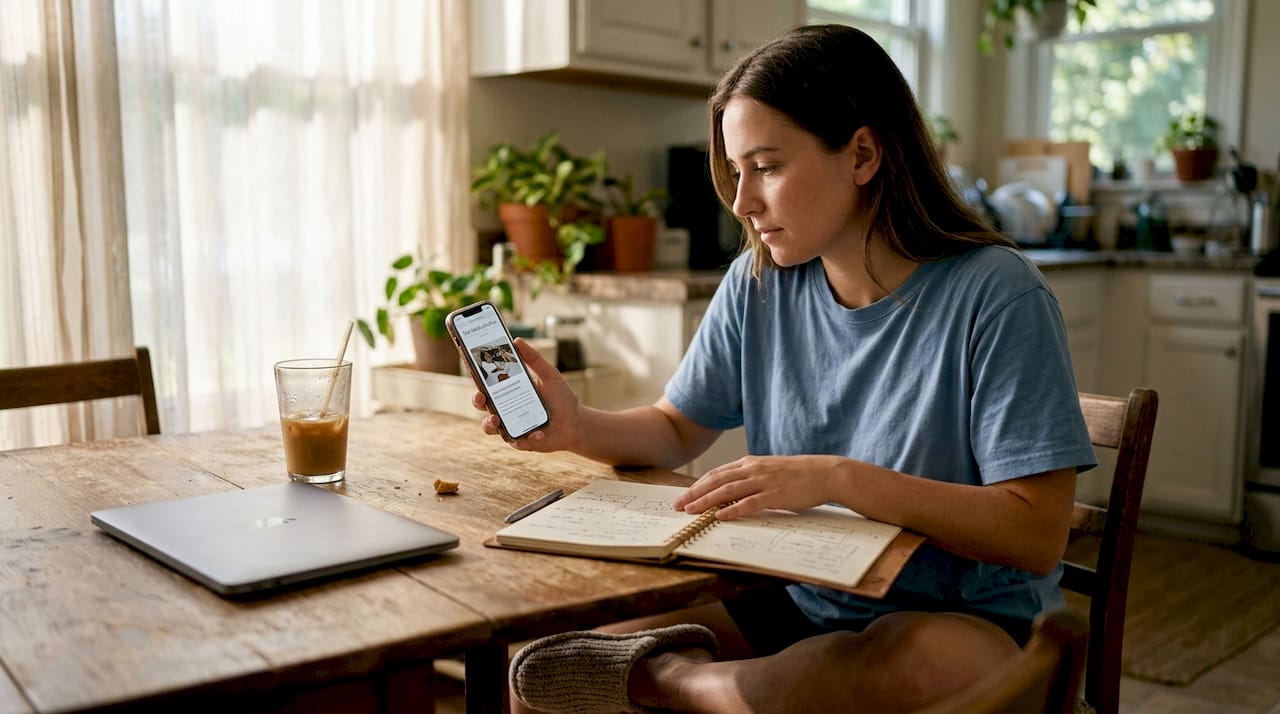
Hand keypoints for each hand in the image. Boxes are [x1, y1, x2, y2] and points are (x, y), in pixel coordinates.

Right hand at [472, 338, 580, 451]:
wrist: (576, 423)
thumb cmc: (560, 398)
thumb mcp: (549, 375)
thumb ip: (534, 359)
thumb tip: (517, 340)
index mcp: (508, 390)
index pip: (486, 381)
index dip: (476, 374)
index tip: (471, 365)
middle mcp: (505, 408)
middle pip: (482, 404)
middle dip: (477, 399)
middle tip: (481, 396)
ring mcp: (510, 425)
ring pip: (490, 427)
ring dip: (490, 424)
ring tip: (496, 420)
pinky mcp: (521, 441)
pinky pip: (518, 441)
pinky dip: (528, 438)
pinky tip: (539, 433)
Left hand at [672, 455, 850, 519]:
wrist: (826, 472)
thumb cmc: (799, 474)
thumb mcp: (770, 471)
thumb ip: (751, 478)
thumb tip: (733, 491)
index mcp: (750, 463)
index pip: (717, 473)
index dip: (698, 485)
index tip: (683, 495)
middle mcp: (753, 469)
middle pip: (716, 481)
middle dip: (694, 493)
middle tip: (677, 505)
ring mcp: (763, 482)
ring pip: (727, 491)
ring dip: (706, 501)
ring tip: (691, 511)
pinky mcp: (775, 495)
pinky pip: (749, 503)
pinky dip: (732, 510)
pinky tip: (720, 516)